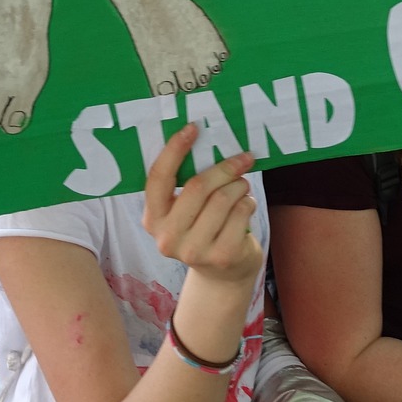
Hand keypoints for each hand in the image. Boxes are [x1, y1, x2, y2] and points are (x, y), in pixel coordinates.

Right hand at [141, 124, 261, 289]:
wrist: (222, 273)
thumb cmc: (204, 228)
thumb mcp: (186, 211)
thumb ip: (186, 184)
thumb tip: (203, 138)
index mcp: (153, 219)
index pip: (158, 178)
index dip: (174, 150)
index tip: (193, 128)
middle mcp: (167, 238)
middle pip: (197, 186)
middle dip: (224, 168)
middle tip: (243, 159)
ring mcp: (193, 250)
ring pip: (223, 198)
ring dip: (239, 186)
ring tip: (241, 188)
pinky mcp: (221, 256)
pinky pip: (240, 212)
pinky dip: (248, 203)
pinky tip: (245, 209)